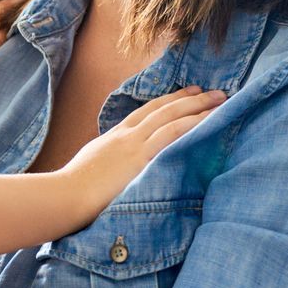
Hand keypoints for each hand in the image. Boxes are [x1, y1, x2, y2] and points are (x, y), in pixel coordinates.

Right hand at [59, 86, 227, 218]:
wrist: (65, 195)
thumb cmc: (74, 189)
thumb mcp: (93, 166)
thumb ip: (110, 163)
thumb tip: (119, 168)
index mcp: (116, 136)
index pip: (148, 111)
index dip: (171, 100)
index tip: (189, 93)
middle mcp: (127, 135)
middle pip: (164, 109)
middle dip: (191, 99)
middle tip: (215, 92)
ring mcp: (134, 145)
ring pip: (172, 118)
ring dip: (199, 108)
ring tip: (221, 102)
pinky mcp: (141, 158)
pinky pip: (172, 135)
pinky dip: (192, 125)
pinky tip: (209, 122)